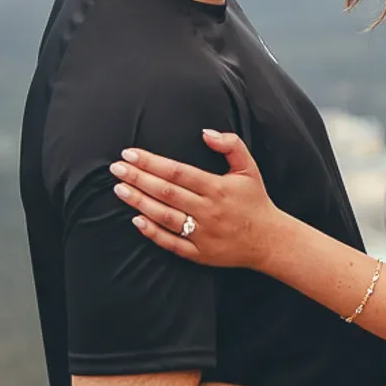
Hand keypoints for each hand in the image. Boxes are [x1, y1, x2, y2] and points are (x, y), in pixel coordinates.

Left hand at [111, 131, 282, 273]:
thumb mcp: (249, 167)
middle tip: (116, 169)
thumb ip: (230, 145)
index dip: (151, 162)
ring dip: (140, 202)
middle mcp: (208, 210)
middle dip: (138, 179)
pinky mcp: (200, 253)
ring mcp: (203, 233)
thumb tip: (205, 132)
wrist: (269, 240)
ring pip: (165, 216)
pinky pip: (171, 243)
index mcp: (218, 187)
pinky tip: (136, 220)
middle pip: (166, 192)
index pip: (177, 171)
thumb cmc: (255, 201)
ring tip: (120, 190)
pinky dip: (153, 233)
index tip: (130, 154)